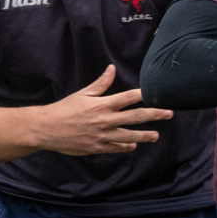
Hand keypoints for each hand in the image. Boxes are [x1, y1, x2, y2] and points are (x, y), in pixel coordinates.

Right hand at [35, 65, 172, 155]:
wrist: (47, 129)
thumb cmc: (64, 109)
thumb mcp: (83, 94)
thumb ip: (100, 83)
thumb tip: (111, 69)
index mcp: (102, 105)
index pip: (128, 98)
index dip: (144, 95)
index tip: (157, 93)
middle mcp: (106, 120)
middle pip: (136, 117)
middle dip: (154, 115)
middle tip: (169, 113)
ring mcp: (103, 136)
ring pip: (129, 136)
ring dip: (145, 136)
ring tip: (156, 135)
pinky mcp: (98, 148)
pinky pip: (116, 148)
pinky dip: (126, 146)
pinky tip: (134, 145)